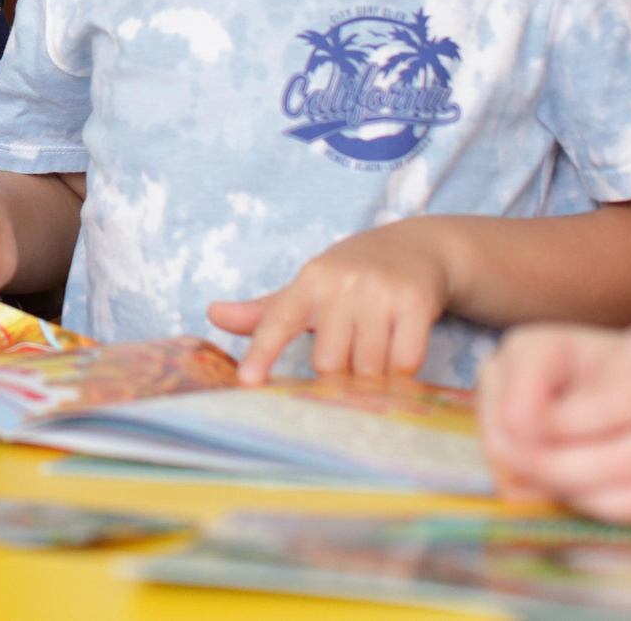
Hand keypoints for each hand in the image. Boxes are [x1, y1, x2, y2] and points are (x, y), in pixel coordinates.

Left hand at [209, 219, 455, 383]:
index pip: (278, 321)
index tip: (247, 381)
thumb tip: (212, 314)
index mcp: (310, 281)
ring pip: (366, 367)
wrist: (417, 248)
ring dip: (370, 378)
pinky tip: (399, 354)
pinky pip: (404, 362)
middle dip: (336, 375)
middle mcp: (343, 284)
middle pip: (328, 362)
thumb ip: (265, 311)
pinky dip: (401, 372)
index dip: (261, 352)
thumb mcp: (308, 288)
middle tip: (348, 362)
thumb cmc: (352, 276)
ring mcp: (381, 292)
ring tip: (375, 356)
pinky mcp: (416, 303)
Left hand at [475, 316, 630, 521]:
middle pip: (627, 454)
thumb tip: (546, 407)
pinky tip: (580, 496)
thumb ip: (612, 368)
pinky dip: (616, 507)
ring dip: (581, 492)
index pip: (618, 400)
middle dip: (561, 463)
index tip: (521, 421)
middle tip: (515, 459)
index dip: (564, 418)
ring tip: (537, 480)